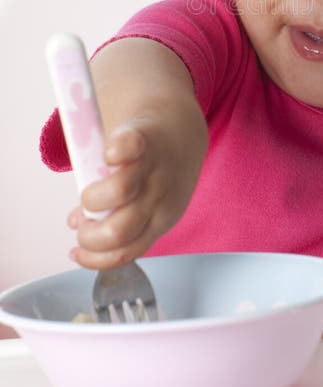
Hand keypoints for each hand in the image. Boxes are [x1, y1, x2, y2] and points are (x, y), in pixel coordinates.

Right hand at [67, 118, 201, 269]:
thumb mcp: (145, 201)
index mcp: (159, 220)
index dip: (95, 257)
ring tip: (90, 192)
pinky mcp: (145, 138)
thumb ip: (114, 216)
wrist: (182, 129)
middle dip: (90, 234)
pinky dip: (115, 152)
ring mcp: (152, 168)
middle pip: (119, 230)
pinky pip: (129, 147)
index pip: (126, 252)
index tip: (76, 252)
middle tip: (83, 221)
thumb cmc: (157, 171)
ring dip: (93, 198)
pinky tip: (108, 156)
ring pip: (120, 192)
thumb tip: (76, 224)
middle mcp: (158, 198)